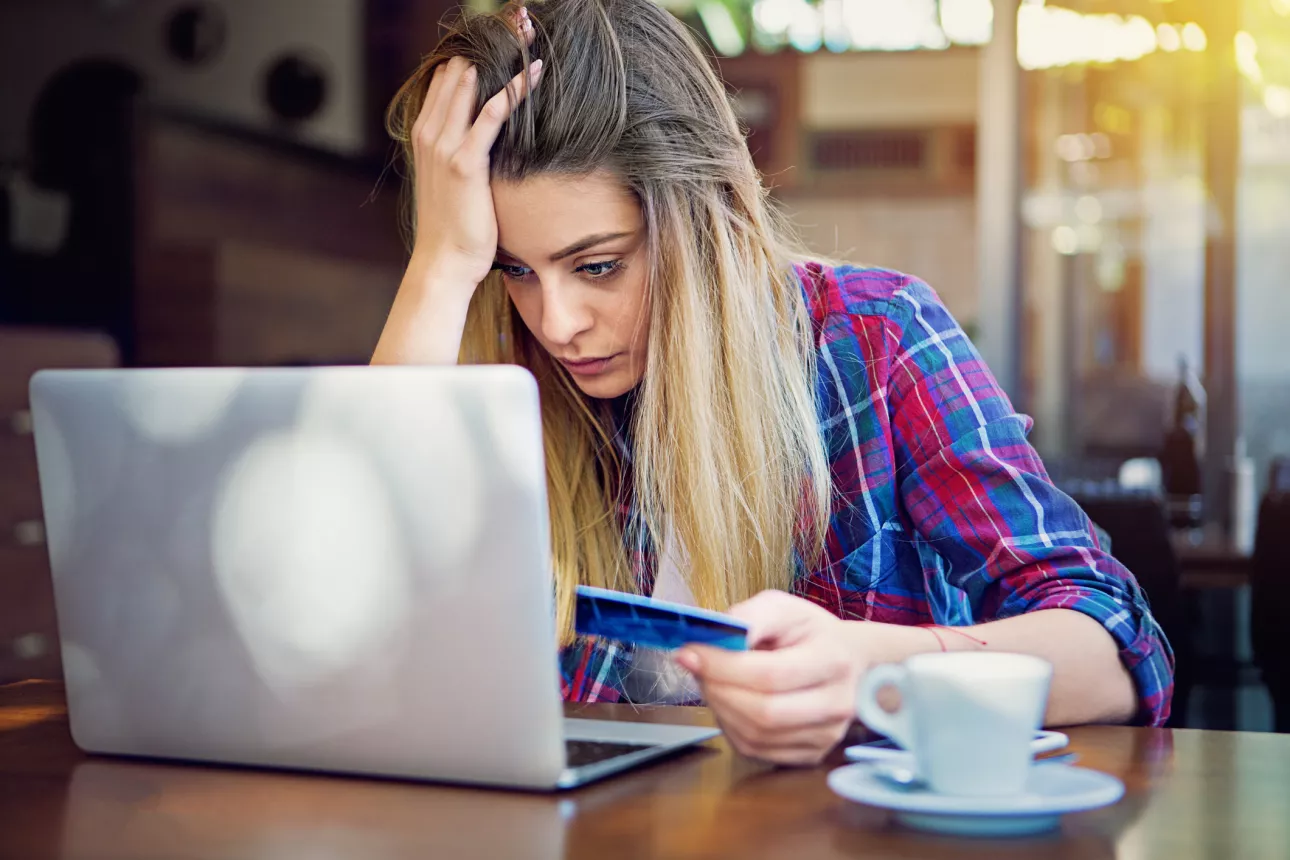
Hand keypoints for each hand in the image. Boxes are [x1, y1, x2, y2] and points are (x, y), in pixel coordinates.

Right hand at [408, 9, 539, 291]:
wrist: (444, 262)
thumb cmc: (455, 227)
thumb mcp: (452, 182)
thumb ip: (461, 154)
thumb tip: (484, 143)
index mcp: (425, 134)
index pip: (446, 80)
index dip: (471, 55)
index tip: (502, 37)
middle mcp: (430, 133)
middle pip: (459, 73)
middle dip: (488, 47)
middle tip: (520, 23)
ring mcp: (445, 146)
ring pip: (474, 86)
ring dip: (503, 59)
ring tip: (528, 34)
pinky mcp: (465, 161)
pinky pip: (493, 115)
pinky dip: (514, 91)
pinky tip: (535, 73)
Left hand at [674, 591, 870, 765]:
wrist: (848, 661)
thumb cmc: (809, 632)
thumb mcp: (783, 607)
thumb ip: (749, 616)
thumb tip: (711, 638)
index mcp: (832, 660)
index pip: (770, 674)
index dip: (723, 667)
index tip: (690, 652)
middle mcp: (837, 703)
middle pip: (763, 712)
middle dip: (717, 689)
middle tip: (696, 668)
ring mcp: (826, 735)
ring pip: (756, 736)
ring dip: (720, 709)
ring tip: (713, 682)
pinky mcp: (811, 754)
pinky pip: (757, 750)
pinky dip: (732, 727)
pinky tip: (730, 703)